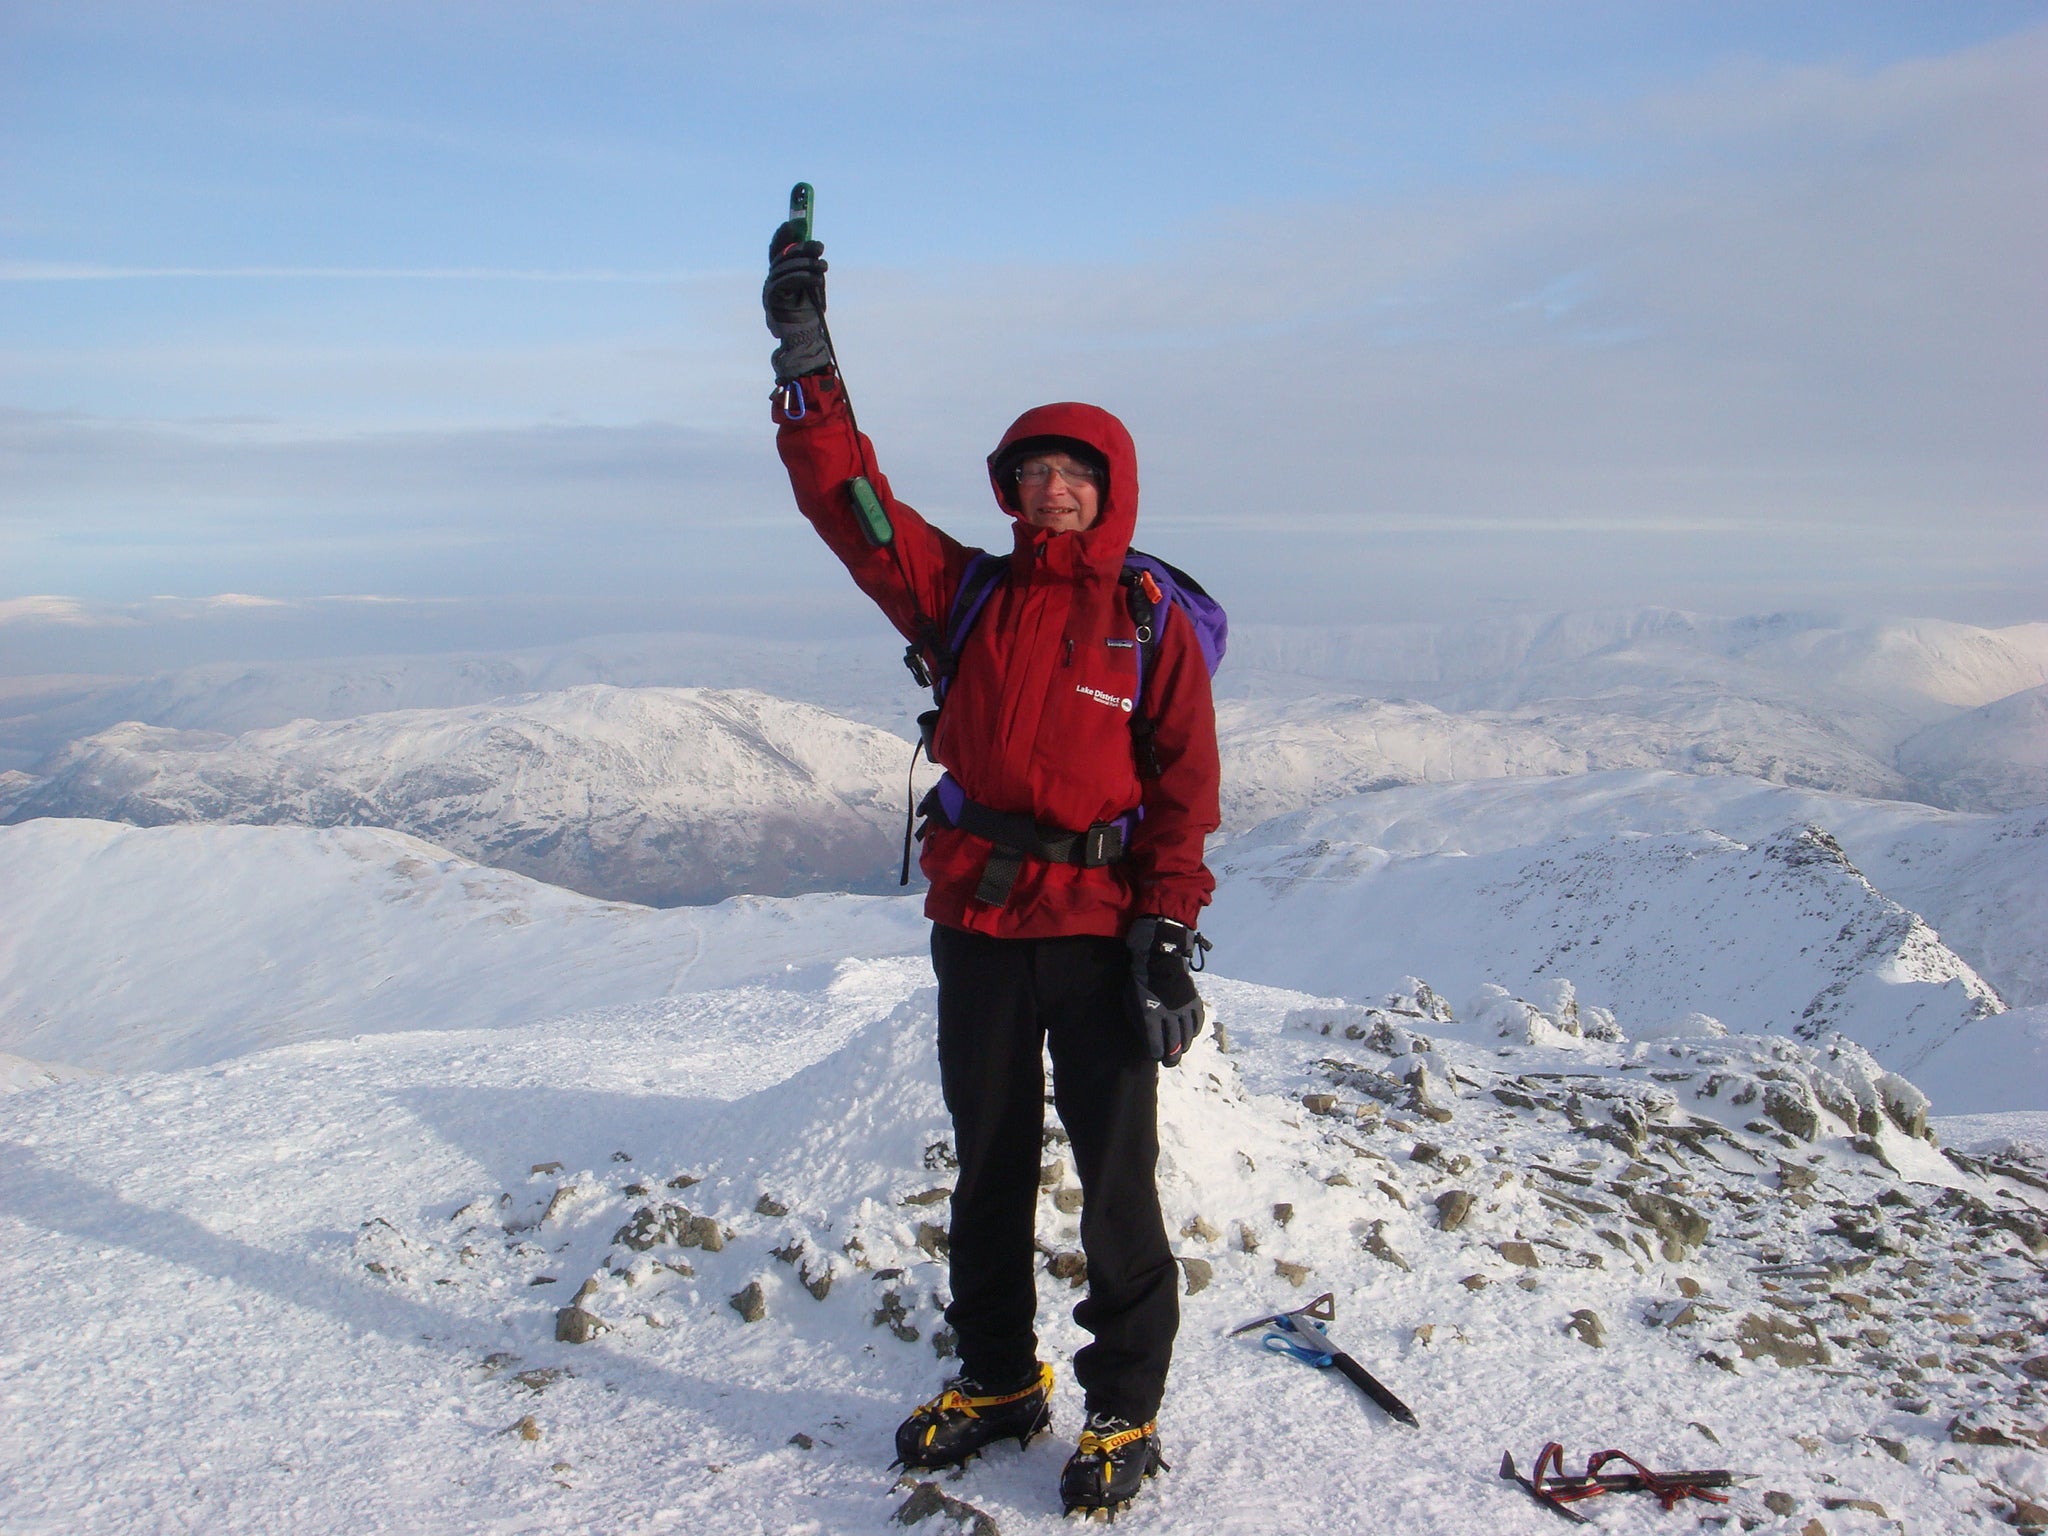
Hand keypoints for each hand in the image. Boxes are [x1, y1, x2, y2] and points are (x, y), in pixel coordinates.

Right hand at [764, 224, 830, 384]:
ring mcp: (770, 289)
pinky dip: (803, 277)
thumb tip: (814, 244)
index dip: (785, 234)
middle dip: (802, 247)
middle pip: (782, 255)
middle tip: (820, 247)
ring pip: (785, 267)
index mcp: (779, 273)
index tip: (797, 223)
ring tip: (824, 267)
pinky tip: (818, 280)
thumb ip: (810, 265)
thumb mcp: (813, 284)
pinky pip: (786, 281)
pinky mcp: (772, 300)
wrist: (805, 340)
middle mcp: (771, 279)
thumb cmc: (810, 314)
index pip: (778, 248)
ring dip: (807, 264)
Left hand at [1125, 916, 1207, 1067]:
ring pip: (1188, 1037)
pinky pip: (1198, 1022)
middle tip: (1169, 1062)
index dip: (1157, 1053)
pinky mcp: (1194, 1001)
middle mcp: (1170, 1016)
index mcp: (1152, 1016)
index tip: (1155, 1055)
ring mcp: (1184, 1009)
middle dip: (1172, 1057)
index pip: (1157, 1045)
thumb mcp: (1131, 1001)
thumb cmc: (1140, 980)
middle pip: (1175, 1046)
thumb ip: (1139, 1020)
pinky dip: (1194, 1030)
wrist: (1159, 957)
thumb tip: (1145, 1036)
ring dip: (1184, 1046)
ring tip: (1180, 1049)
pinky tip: (1190, 1033)